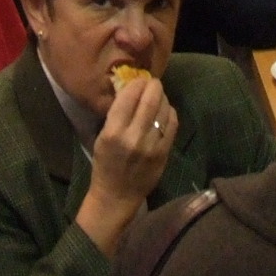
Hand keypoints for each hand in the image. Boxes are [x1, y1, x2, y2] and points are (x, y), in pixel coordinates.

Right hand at [75, 75, 176, 254]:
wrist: (117, 195)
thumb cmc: (105, 164)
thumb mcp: (102, 137)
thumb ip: (116, 115)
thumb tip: (130, 90)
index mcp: (113, 132)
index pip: (129, 97)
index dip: (137, 84)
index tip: (138, 80)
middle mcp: (134, 137)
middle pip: (150, 99)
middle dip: (153, 86)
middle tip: (153, 83)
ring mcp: (152, 145)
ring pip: (164, 110)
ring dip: (163, 98)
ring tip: (159, 95)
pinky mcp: (164, 153)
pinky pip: (172, 124)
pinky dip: (170, 113)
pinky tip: (166, 110)